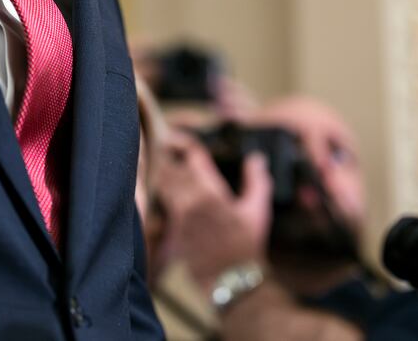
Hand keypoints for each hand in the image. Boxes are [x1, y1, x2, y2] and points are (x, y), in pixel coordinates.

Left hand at [151, 129, 271, 291]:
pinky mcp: (169, 232)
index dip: (183, 142)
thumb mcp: (258, 211)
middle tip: (163, 146)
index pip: (192, 156)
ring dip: (160, 174)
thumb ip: (257, 181)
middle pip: (168, 168)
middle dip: (166, 156)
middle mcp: (190, 201)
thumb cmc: (247, 246)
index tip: (177, 136)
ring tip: (159, 166)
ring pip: (160, 186)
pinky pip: (159, 207)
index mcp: (211, 192)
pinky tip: (159, 193)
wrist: (230, 281)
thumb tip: (256, 158)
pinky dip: (158, 197)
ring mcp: (176, 217)